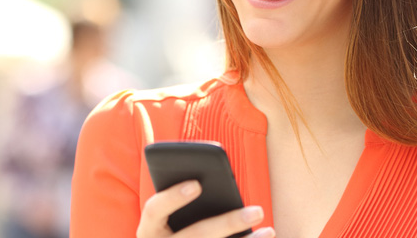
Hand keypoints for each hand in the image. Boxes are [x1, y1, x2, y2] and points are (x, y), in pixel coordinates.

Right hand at [135, 180, 274, 237]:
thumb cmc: (170, 230)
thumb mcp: (166, 219)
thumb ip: (180, 202)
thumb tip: (211, 184)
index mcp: (148, 231)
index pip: (154, 210)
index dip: (173, 197)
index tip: (197, 184)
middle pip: (196, 236)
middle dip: (228, 223)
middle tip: (257, 211)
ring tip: (268, 230)